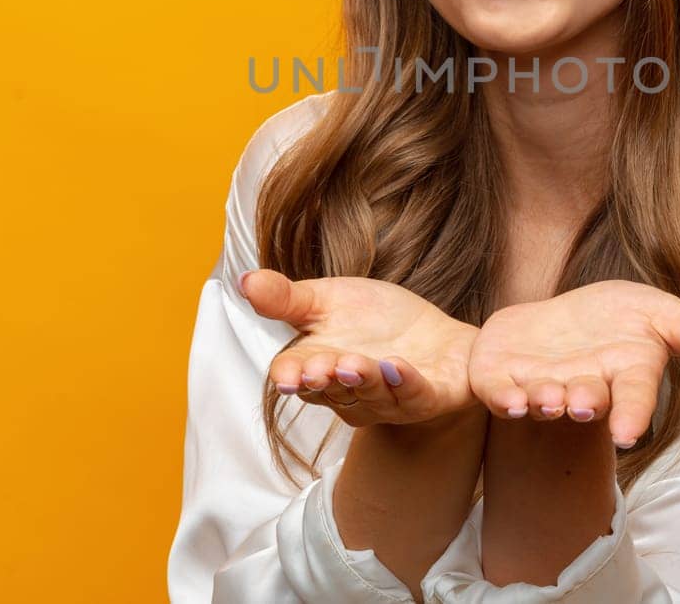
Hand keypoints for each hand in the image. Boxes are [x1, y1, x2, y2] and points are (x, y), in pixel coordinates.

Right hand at [238, 268, 480, 428]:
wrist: (436, 337)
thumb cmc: (376, 322)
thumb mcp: (327, 299)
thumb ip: (286, 298)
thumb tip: (243, 280)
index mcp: (319, 366)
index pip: (296, 377)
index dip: (291, 377)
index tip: (287, 374)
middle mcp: (350, 392)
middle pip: (332, 391)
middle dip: (325, 379)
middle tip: (318, 367)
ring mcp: (389, 399)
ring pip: (372, 395)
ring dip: (362, 380)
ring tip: (354, 363)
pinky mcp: (426, 397)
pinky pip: (415, 395)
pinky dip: (406, 383)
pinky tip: (397, 365)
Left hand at [467, 279, 679, 447]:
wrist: (570, 311)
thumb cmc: (624, 317)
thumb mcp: (663, 314)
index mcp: (626, 374)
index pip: (635, 398)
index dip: (632, 415)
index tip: (627, 434)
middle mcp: (586, 387)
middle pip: (586, 401)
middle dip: (583, 403)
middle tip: (582, 404)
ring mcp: (544, 383)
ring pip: (543, 400)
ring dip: (543, 401)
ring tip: (545, 397)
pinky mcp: (504, 374)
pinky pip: (499, 392)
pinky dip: (501, 397)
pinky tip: (508, 401)